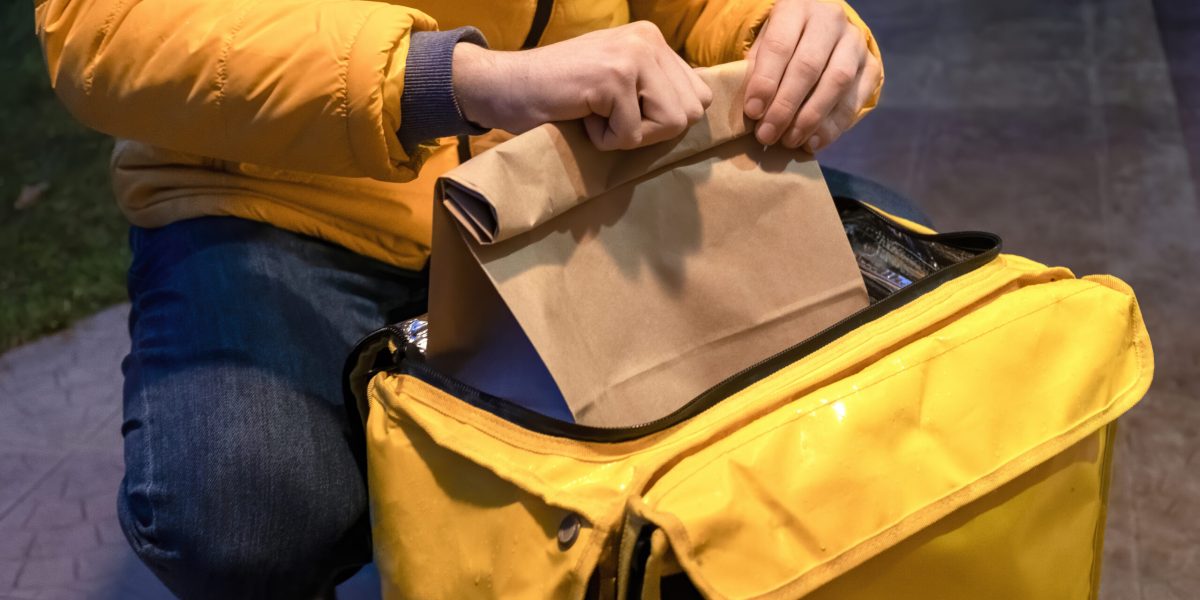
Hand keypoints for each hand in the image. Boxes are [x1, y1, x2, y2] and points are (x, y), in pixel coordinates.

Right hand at [452, 22, 712, 150]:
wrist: (502, 86)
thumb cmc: (557, 95)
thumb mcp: (618, 84)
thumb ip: (655, 89)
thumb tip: (698, 113)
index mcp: (653, 39)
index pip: (698, 96)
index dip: (664, 118)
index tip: (624, 112)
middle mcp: (649, 39)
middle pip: (690, 112)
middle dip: (651, 129)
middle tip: (608, 116)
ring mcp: (632, 56)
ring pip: (671, 123)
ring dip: (630, 134)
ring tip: (596, 115)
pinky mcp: (613, 77)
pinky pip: (631, 135)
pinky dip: (603, 140)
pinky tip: (579, 115)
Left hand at [743, 0, 881, 151]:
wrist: (818, 35)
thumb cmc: (781, 46)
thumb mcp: (761, 47)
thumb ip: (756, 72)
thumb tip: (754, 112)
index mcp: (796, 8)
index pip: (779, 45)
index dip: (765, 81)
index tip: (752, 111)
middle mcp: (830, 21)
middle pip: (808, 66)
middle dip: (786, 106)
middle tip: (768, 134)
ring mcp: (855, 42)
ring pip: (837, 81)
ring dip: (811, 117)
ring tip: (790, 141)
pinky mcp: (871, 65)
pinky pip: (856, 99)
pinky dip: (834, 125)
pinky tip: (814, 142)